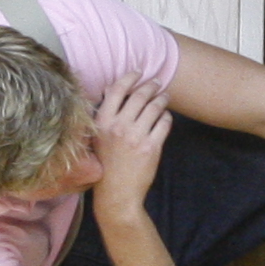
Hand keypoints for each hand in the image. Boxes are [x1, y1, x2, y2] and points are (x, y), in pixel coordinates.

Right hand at [79, 71, 173, 206]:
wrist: (116, 193)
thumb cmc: (105, 164)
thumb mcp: (97, 137)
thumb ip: (104, 114)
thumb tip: (110, 88)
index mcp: (102, 122)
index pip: (117, 90)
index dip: (130, 77)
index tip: (138, 72)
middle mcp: (118, 126)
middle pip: (140, 95)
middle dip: (151, 86)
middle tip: (157, 83)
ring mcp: (136, 137)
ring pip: (155, 107)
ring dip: (162, 99)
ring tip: (164, 97)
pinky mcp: (152, 147)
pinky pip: (164, 123)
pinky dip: (166, 116)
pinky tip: (165, 116)